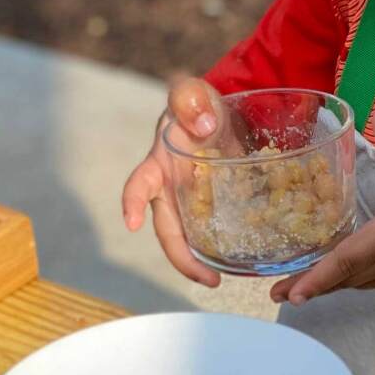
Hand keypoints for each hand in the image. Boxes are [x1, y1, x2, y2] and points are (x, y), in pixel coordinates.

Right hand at [121, 77, 230, 287]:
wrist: (217, 114)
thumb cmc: (196, 105)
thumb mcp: (192, 94)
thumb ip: (190, 98)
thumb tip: (204, 126)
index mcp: (159, 164)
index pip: (140, 185)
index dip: (133, 202)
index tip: (132, 222)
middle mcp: (171, 189)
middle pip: (168, 229)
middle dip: (182, 257)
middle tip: (207, 279)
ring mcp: (191, 202)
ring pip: (190, 237)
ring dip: (200, 261)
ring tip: (220, 280)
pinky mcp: (212, 207)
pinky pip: (215, 231)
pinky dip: (223, 247)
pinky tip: (243, 260)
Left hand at [271, 108, 374, 304]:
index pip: (345, 260)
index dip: (316, 276)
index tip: (289, 293)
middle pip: (342, 280)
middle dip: (308, 286)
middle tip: (276, 293)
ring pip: (356, 284)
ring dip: (328, 286)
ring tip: (297, 288)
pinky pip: (371, 283)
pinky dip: (350, 282)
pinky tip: (342, 275)